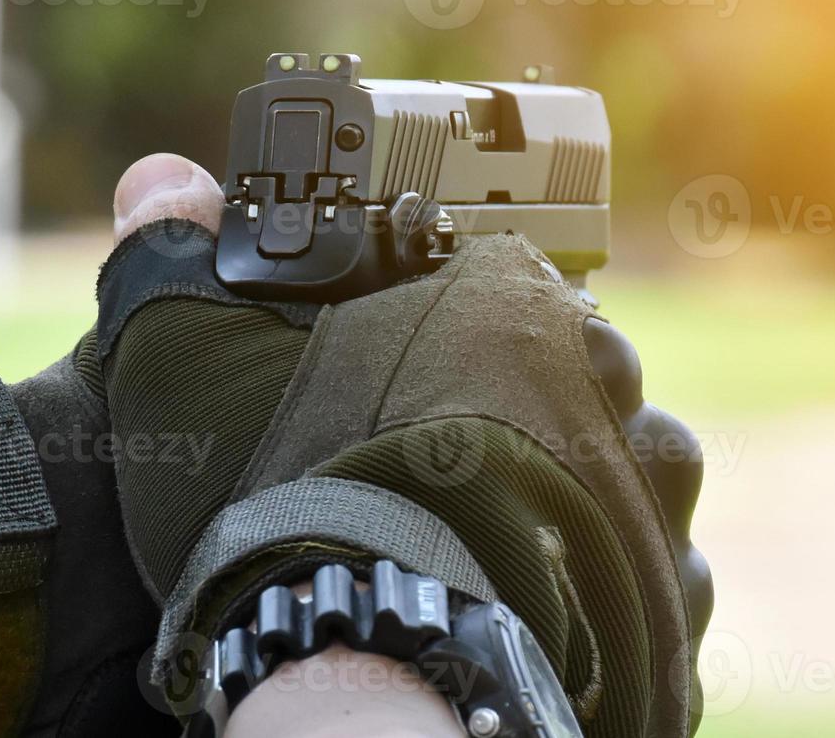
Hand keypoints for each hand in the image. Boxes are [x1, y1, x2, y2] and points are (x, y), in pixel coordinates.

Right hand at [100, 152, 712, 735]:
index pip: (503, 287)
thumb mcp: (201, 358)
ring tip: (495, 542)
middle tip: (445, 472)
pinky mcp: (677, 597)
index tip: (414, 383)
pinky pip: (655, 574)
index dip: (452, 335)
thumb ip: (182, 260)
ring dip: (580, 496)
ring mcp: (657, 492)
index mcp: (517, 303)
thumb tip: (157, 179)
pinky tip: (545, 602)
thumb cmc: (299, 493)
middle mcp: (612, 383)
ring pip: (627, 472)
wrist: (388, 655)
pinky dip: (612, 585)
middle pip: (572, 381)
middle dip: (523, 415)